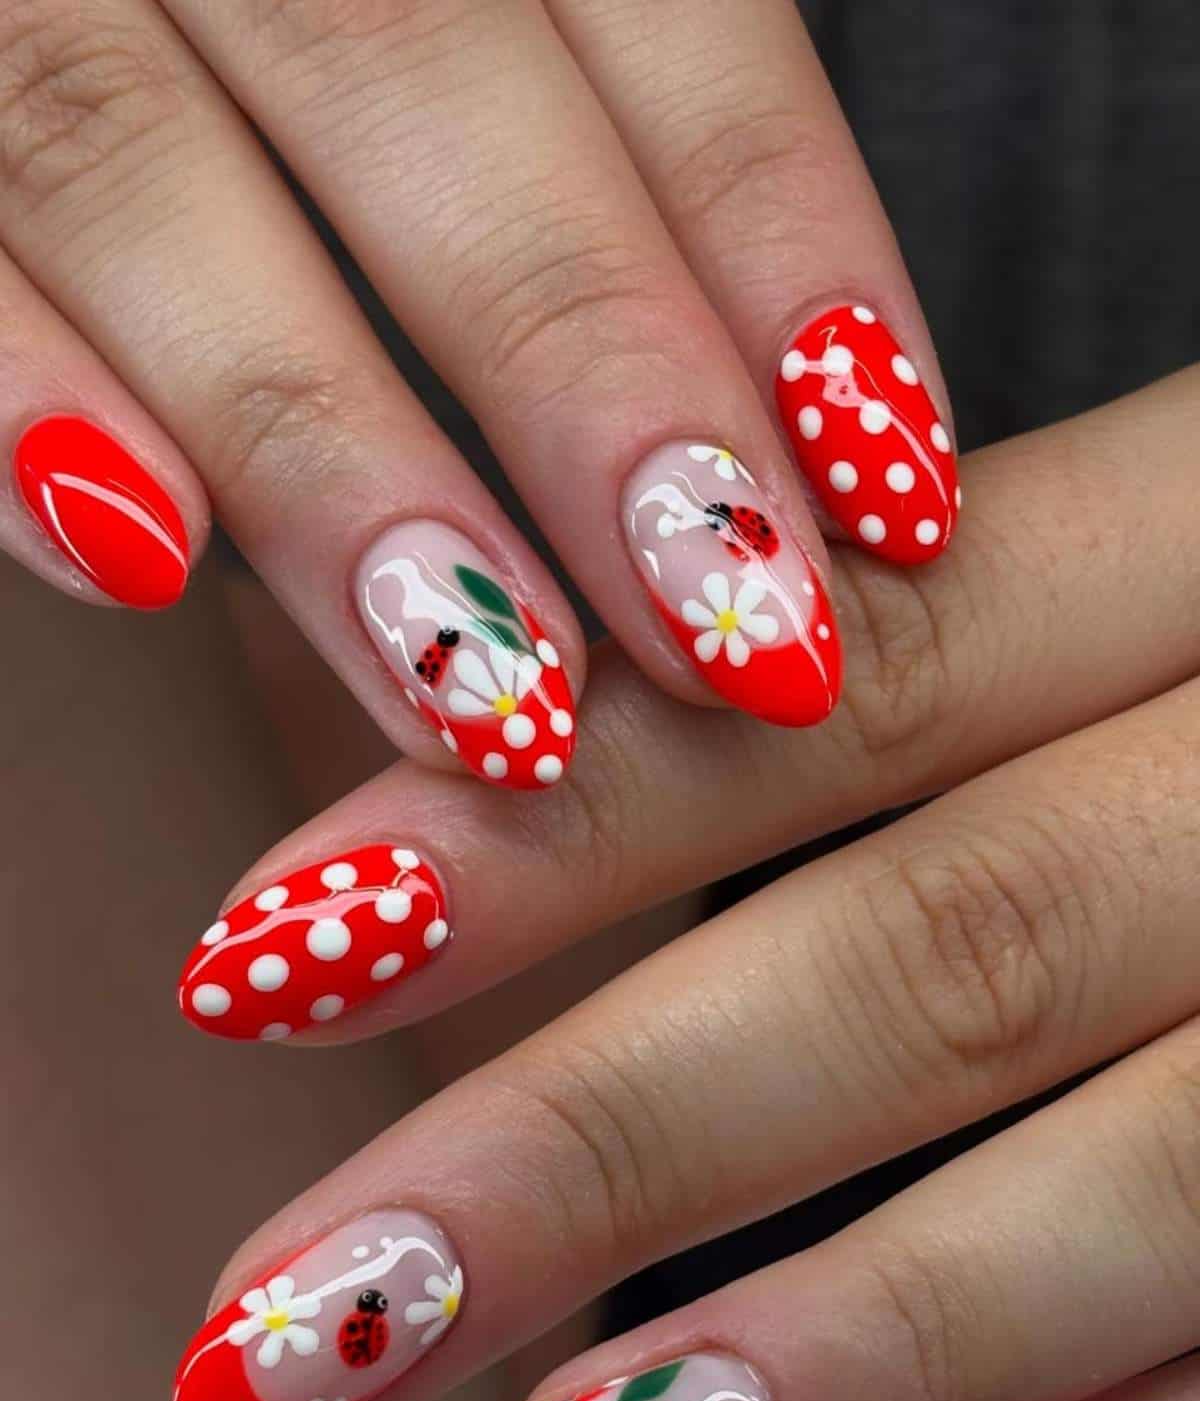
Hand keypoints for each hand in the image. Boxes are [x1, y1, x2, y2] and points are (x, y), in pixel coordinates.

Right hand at [0, 0, 956, 787]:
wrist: (57, 72)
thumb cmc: (304, 129)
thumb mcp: (447, 108)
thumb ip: (574, 212)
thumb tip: (818, 462)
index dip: (776, 237)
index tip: (887, 493)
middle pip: (407, 63)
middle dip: (584, 364)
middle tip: (728, 641)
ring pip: (131, 157)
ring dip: (329, 451)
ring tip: (496, 707)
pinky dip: (15, 394)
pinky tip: (136, 563)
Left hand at [172, 364, 1199, 1400]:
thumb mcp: (1163, 578)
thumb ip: (913, 657)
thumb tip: (531, 777)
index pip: (836, 673)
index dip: (554, 818)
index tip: (282, 956)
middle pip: (947, 942)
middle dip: (607, 1144)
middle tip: (311, 1313)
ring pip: (1160, 1165)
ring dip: (857, 1345)